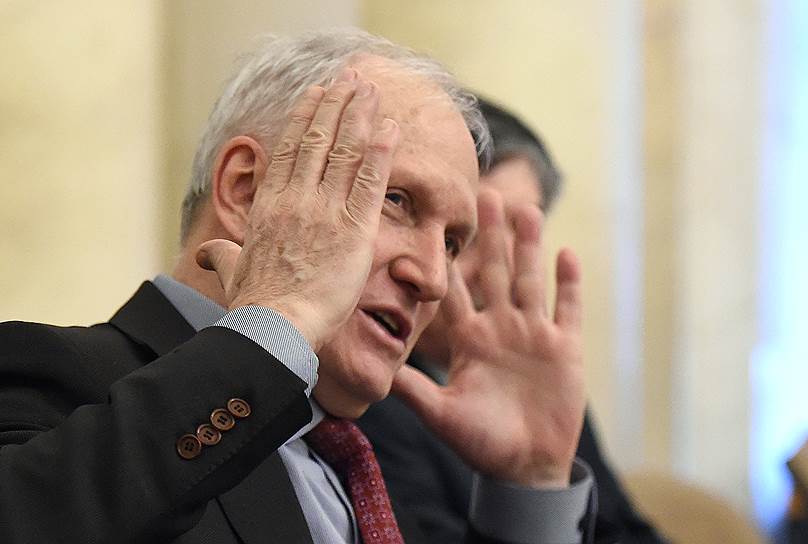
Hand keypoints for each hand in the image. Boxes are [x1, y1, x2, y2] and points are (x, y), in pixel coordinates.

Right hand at [197, 69, 399, 350]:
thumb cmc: (253, 305)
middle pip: (319, 139)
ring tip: (373, 90)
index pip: (290, 149)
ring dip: (360, 116)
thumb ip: (222, 255)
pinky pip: (370, 183)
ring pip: (345, 152)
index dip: (306, 117)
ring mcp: (324, 211)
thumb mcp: (232, 271)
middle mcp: (296, 199)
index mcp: (269, 205)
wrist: (274, 326)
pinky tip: (391, 128)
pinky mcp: (353, 229)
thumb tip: (206, 254)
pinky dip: (381, 153)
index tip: (317, 94)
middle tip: (351, 80)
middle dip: (337, 105)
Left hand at [392, 189, 583, 487]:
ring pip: (529, 280)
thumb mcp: (440, 414)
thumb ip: (413, 389)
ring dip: (529, 246)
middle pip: (494, 272)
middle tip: (486, 193)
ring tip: (525, 208)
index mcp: (468, 339)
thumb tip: (374, 368)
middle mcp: (499, 329)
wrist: (523, 467)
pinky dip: (568, 284)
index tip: (437, 224)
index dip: (447, 260)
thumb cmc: (479, 442)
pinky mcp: (564, 349)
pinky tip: (566, 253)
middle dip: (491, 235)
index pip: (455, 292)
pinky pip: (567, 309)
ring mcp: (533, 336)